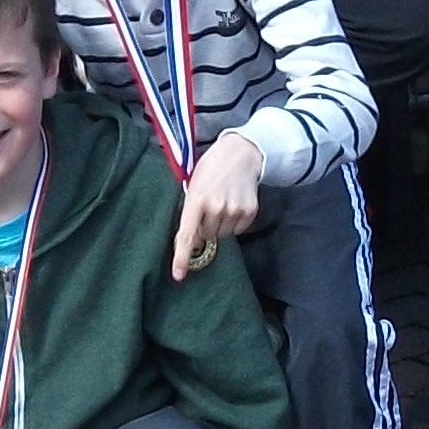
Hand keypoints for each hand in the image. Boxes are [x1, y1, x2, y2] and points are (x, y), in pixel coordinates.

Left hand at [170, 134, 266, 279]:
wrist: (241, 153)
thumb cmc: (211, 169)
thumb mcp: (194, 186)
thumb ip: (190, 213)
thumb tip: (191, 242)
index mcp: (196, 199)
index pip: (186, 235)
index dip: (181, 257)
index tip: (178, 275)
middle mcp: (216, 207)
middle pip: (206, 236)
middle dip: (205, 227)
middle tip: (209, 207)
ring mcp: (234, 210)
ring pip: (222, 235)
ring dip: (220, 225)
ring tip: (222, 203)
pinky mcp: (250, 211)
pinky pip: (238, 230)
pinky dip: (234, 222)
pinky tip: (234, 204)